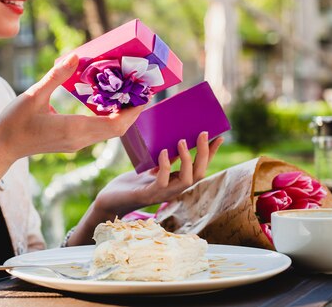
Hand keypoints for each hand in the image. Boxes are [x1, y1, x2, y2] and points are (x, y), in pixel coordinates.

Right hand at [0, 54, 143, 164]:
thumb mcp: (34, 94)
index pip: (115, 124)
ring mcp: (77, 144)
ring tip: (128, 93)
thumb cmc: (14, 122)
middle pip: (117, 129)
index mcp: (74, 128)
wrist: (2, 148)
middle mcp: (80, 139)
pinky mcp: (73, 143)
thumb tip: (75, 55)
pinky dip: (109, 118)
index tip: (145, 94)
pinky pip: (99, 132)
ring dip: (122, 115)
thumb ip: (57, 75)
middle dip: (132, 111)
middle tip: (141, 89)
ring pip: (109, 132)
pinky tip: (107, 102)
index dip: (133, 111)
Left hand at [94, 133, 223, 216]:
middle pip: (199, 174)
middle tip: (203, 133)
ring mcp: (163, 193)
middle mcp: (174, 189)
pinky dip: (165, 166)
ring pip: (186, 180)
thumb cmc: (132, 182)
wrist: (112, 198)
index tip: (219, 137)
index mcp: (177, 181)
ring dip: (187, 160)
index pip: (200, 168)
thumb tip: (177, 137)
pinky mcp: (148, 194)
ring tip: (183, 141)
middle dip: (204, 154)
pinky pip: (162, 181)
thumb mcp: (152, 166)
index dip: (211, 154)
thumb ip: (165, 158)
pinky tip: (163, 153)